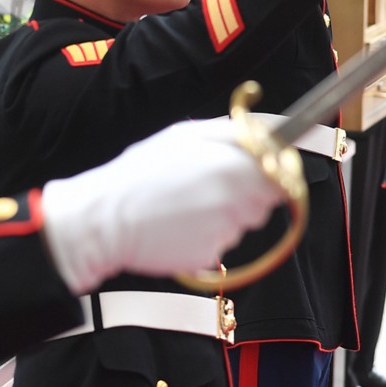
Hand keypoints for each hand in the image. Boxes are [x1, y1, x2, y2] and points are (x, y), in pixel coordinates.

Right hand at [40, 119, 285, 294]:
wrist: (103, 221)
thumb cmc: (141, 173)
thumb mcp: (185, 135)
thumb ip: (234, 133)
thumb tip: (274, 131)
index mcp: (232, 167)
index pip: (283, 176)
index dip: (275, 174)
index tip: (262, 172)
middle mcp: (235, 202)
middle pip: (266, 201)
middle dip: (247, 194)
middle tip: (208, 186)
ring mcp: (224, 232)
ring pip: (244, 223)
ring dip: (226, 214)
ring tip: (186, 204)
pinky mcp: (211, 254)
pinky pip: (223, 243)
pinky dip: (208, 235)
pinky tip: (180, 225)